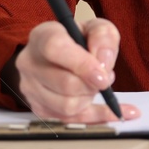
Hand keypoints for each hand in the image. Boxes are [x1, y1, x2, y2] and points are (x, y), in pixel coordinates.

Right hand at [10, 18, 141, 123]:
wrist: (59, 56)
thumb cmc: (77, 40)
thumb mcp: (95, 27)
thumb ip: (103, 37)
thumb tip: (103, 62)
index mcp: (42, 37)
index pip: (55, 49)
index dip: (82, 64)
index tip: (103, 76)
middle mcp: (30, 63)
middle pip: (65, 84)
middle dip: (92, 85)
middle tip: (104, 78)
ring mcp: (31, 89)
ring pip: (67, 106)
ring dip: (90, 99)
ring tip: (95, 84)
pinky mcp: (40, 108)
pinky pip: (73, 121)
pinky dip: (99, 116)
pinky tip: (118, 112)